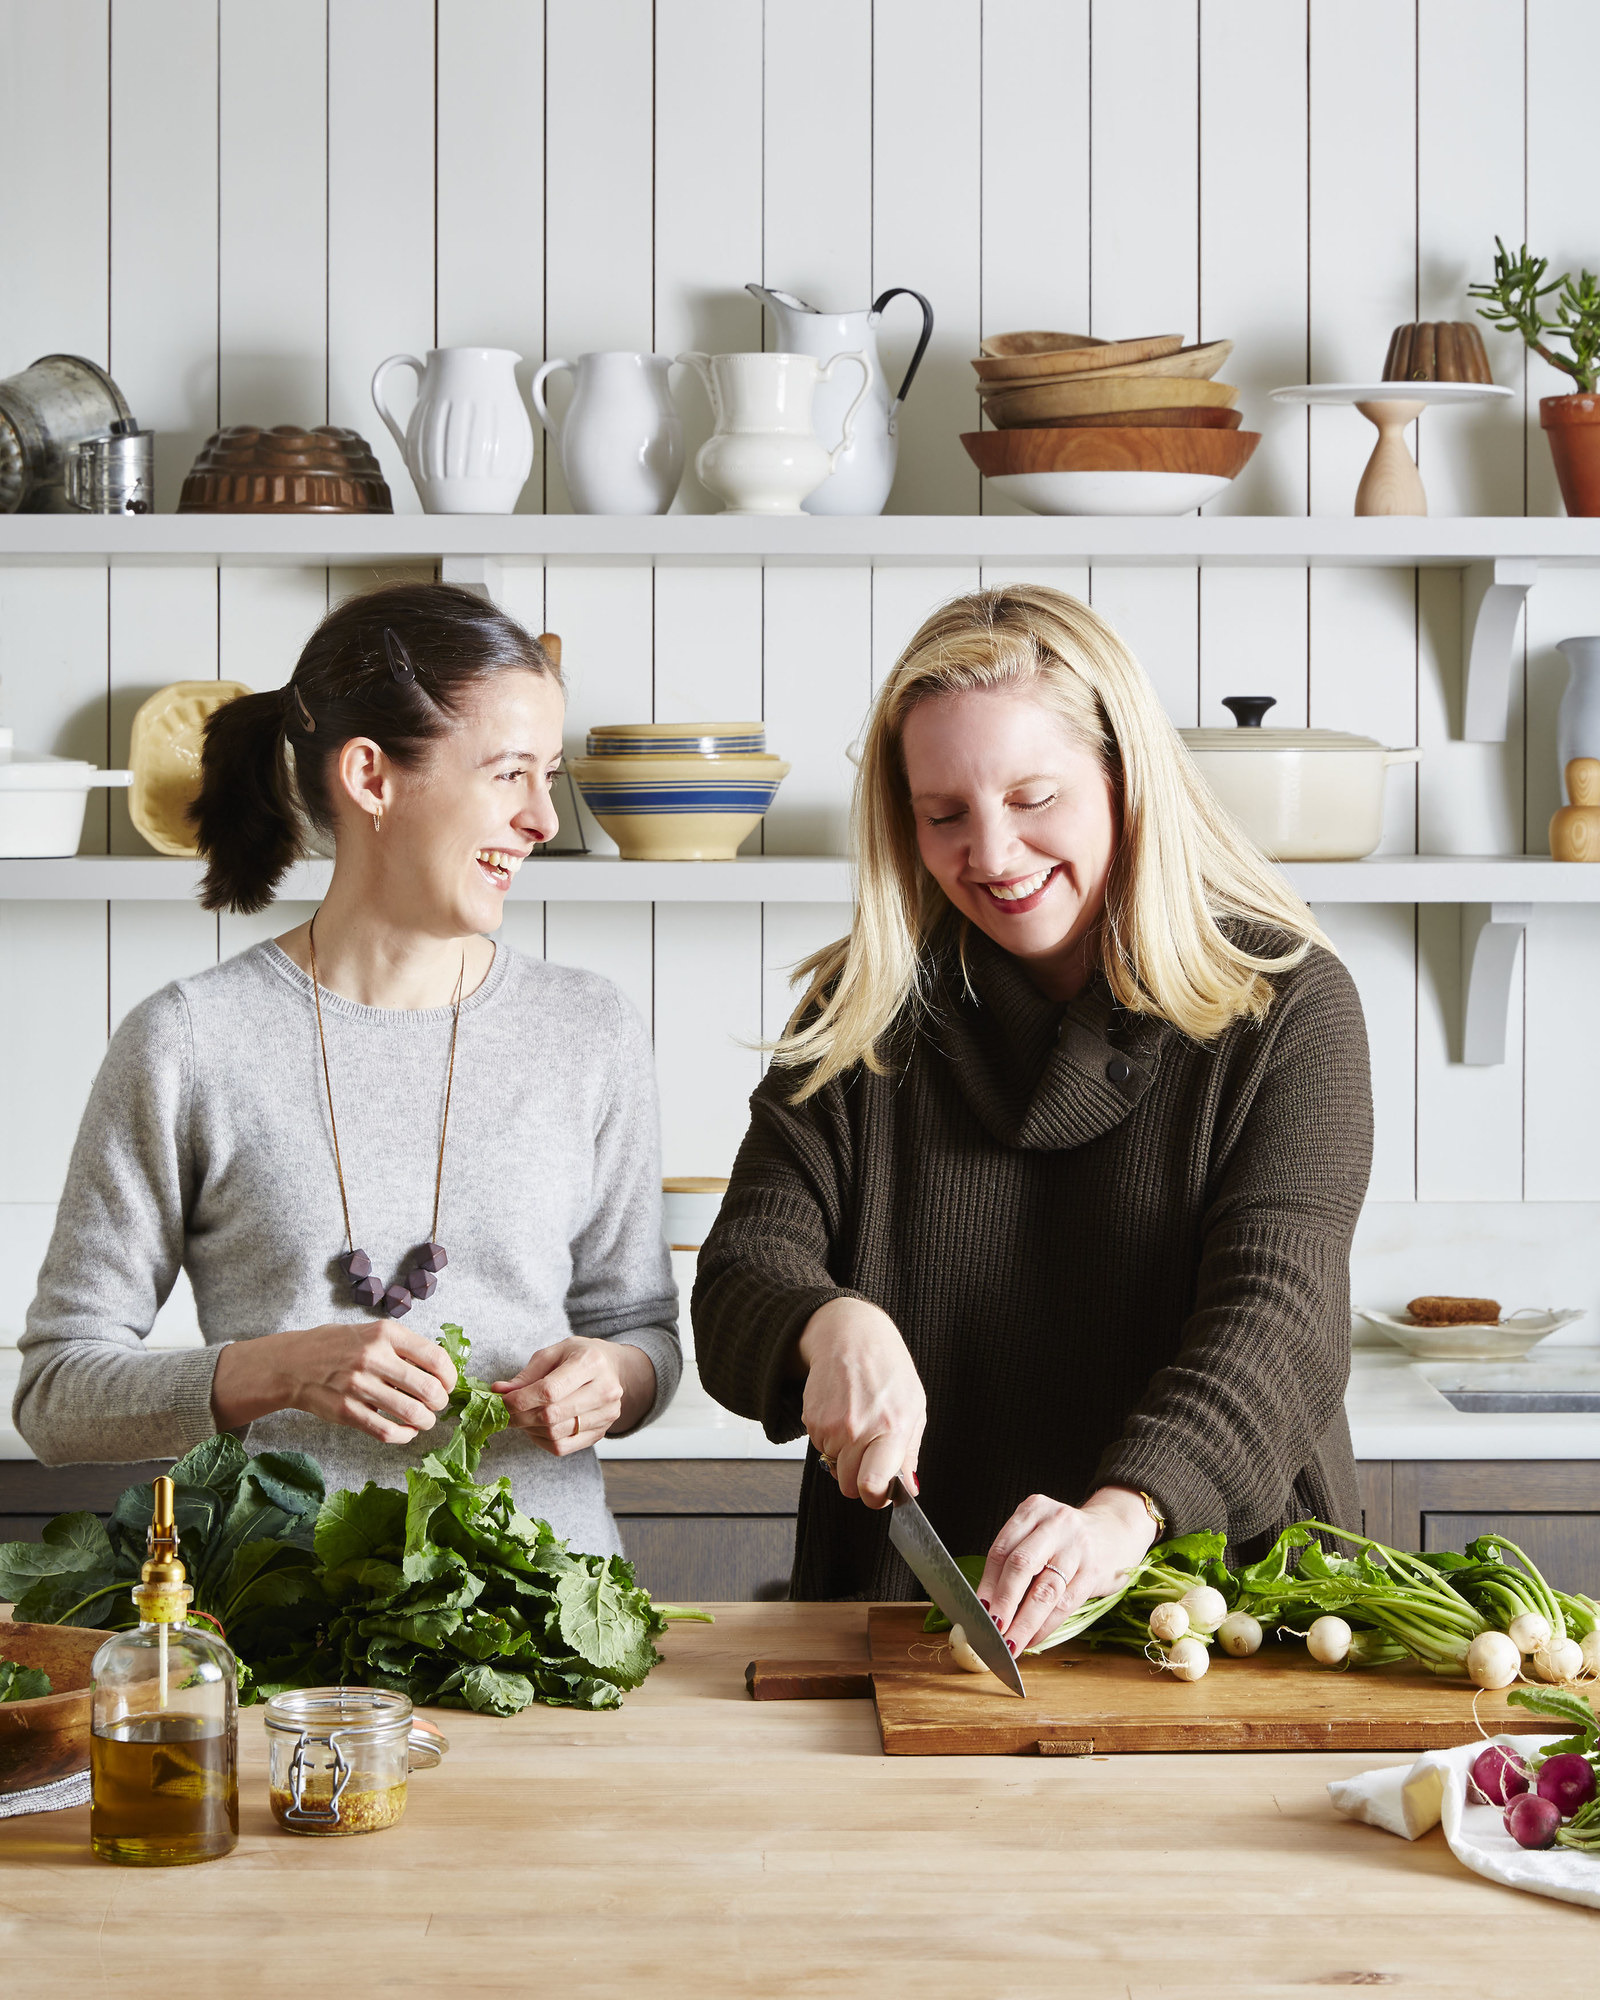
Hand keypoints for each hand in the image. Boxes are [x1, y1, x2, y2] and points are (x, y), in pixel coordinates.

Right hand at [210, 1321, 457, 1444]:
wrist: (292, 1363)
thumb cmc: (337, 1346)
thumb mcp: (371, 1332)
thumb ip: (402, 1347)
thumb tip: (440, 1370)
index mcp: (385, 1333)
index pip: (434, 1357)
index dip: (450, 1376)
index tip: (449, 1384)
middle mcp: (373, 1357)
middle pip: (427, 1388)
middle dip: (440, 1401)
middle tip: (438, 1404)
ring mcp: (358, 1385)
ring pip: (410, 1412)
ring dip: (425, 1421)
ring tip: (425, 1420)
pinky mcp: (346, 1411)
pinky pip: (385, 1430)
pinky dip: (403, 1435)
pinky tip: (406, 1431)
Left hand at [492, 1338, 655, 1455]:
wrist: (612, 1368)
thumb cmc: (580, 1357)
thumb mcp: (553, 1354)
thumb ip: (526, 1375)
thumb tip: (499, 1392)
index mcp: (590, 1363)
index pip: (549, 1391)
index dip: (520, 1400)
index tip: (502, 1402)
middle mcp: (604, 1390)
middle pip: (551, 1416)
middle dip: (520, 1417)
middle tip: (505, 1413)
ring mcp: (606, 1414)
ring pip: (555, 1434)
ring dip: (529, 1429)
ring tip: (521, 1417)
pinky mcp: (601, 1432)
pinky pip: (563, 1447)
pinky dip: (541, 1440)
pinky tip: (536, 1427)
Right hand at [797, 1297, 925, 1509]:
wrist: (850, 1337)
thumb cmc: (887, 1368)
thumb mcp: (914, 1407)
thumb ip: (910, 1453)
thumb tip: (909, 1488)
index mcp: (891, 1429)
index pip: (874, 1486)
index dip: (876, 1498)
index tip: (880, 1493)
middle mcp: (859, 1429)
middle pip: (850, 1487)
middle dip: (859, 1480)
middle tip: (870, 1457)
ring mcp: (832, 1426)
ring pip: (834, 1468)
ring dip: (844, 1457)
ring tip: (858, 1424)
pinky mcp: (812, 1420)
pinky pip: (821, 1449)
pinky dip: (831, 1440)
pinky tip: (843, 1414)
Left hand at [977, 1487, 1158, 1655]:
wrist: (1115, 1531)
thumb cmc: (1064, 1539)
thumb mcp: (1037, 1533)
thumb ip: (1014, 1560)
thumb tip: (985, 1604)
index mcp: (1033, 1510)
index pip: (1002, 1549)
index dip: (987, 1583)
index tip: (976, 1611)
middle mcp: (1055, 1524)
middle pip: (1022, 1566)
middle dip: (1004, 1603)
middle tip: (991, 1630)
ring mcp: (1077, 1547)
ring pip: (1045, 1590)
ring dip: (1024, 1623)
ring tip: (1010, 1644)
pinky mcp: (1094, 1571)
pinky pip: (1066, 1604)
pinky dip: (1046, 1626)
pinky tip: (1033, 1639)